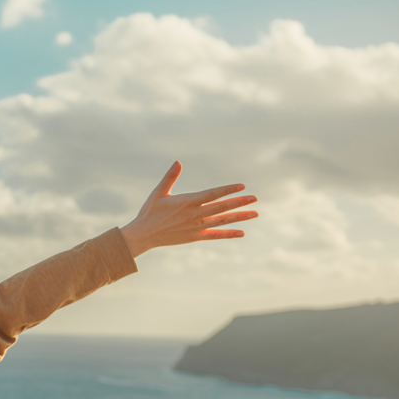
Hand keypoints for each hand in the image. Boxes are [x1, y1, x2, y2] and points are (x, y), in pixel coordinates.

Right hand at [119, 161, 258, 256]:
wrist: (143, 235)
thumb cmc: (149, 212)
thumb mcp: (158, 193)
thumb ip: (170, 177)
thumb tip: (178, 162)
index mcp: (187, 202)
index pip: (212, 194)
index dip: (228, 190)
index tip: (242, 186)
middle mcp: (194, 215)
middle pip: (221, 207)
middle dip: (239, 202)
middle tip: (255, 198)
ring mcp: (196, 227)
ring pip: (222, 221)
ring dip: (239, 217)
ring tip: (255, 213)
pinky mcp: (195, 237)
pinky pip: (215, 236)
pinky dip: (229, 234)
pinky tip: (242, 232)